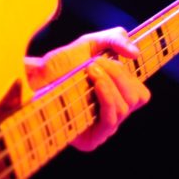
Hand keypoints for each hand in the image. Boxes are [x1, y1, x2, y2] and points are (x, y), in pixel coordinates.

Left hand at [27, 27, 150, 152]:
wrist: (37, 76)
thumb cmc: (63, 63)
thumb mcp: (92, 43)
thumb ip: (116, 39)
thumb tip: (136, 53)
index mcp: (117, 97)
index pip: (141, 94)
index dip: (132, 76)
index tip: (117, 57)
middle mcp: (113, 114)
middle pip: (138, 98)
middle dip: (120, 74)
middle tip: (97, 62)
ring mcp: (103, 128)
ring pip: (125, 107)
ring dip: (111, 82)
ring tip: (91, 68)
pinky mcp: (91, 139)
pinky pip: (111, 119)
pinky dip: (107, 95)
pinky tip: (95, 81)